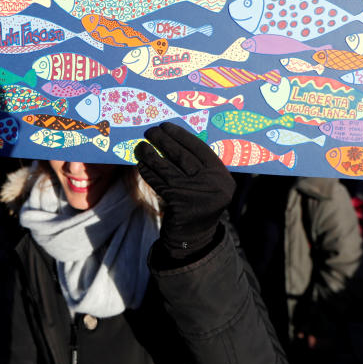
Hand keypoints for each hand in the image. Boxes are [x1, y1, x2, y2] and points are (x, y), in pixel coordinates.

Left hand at [135, 122, 234, 254]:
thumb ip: (199, 165)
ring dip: (151, 155)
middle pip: (183, 156)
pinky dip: (147, 171)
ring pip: (167, 168)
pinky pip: (159, 182)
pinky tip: (140, 164)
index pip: (200, 148)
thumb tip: (174, 138)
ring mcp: (196, 194)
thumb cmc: (197, 203)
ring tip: (140, 146)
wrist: (193, 237)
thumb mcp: (207, 184)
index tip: (167, 126)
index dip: (181, 135)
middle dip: (164, 141)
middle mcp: (213, 184)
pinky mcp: (179, 203)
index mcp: (222, 175)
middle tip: (150, 131)